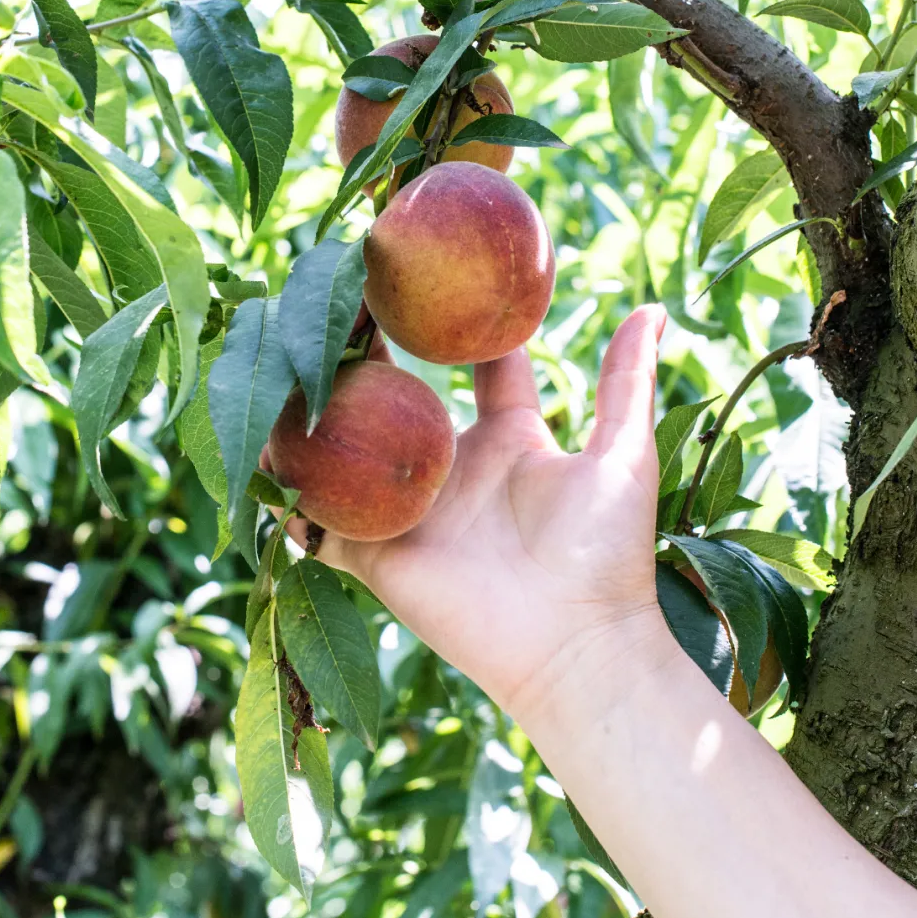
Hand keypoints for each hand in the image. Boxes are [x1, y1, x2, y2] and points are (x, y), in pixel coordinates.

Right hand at [307, 304, 669, 723]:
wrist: (576, 645)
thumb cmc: (605, 551)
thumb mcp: (622, 455)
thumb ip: (627, 381)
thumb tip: (654, 308)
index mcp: (509, 438)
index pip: (480, 364)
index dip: (457, 321)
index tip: (432, 272)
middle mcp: (453, 467)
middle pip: (399, 398)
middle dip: (368, 355)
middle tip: (339, 304)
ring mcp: (411, 512)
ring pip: (349, 454)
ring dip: (317, 418)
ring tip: (284, 365)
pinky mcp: (378, 556)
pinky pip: (321, 524)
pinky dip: (289, 499)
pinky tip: (262, 457)